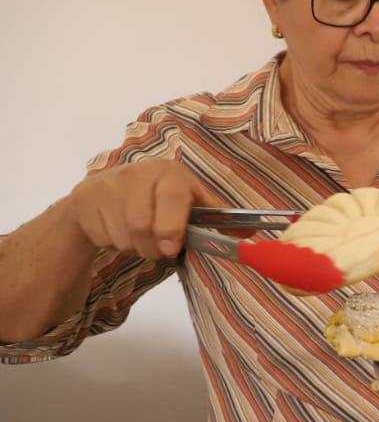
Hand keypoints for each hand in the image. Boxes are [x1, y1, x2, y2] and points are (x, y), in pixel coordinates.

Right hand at [66, 161, 221, 259]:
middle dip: (152, 248)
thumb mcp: (188, 201)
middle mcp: (137, 172)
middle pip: (142, 225)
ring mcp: (107, 184)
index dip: (172, 227)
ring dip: (134, 248)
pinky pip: (102, 237)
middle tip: (158, 250)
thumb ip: (216, 216)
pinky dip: (112, 244)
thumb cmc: (156, 199)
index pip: (172, 198)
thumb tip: (250, 233)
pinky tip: (117, 231)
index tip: (170, 250)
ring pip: (122, 236)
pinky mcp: (84, 199)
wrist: (102, 193)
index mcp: (169, 171)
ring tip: (139, 238)